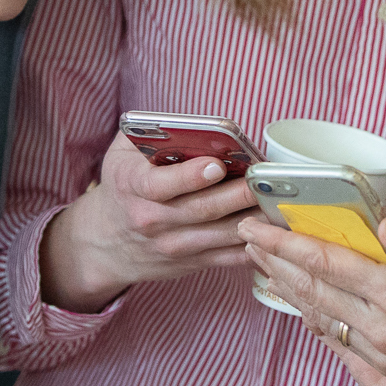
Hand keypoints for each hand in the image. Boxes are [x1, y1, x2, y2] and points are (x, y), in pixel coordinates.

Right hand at [37, 135, 259, 312]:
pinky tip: (274, 229)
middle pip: (201, 209)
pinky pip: (228, 257)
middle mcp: (152, 220)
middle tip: (264, 179)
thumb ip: (149, 133)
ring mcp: (173, 245)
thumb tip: (190, 123)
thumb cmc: (123, 185)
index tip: (216, 165)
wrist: (107, 241)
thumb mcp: (122, 153)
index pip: (160, 185)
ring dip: (253, 219)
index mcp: (133, 187)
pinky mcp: (192, 262)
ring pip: (220, 235)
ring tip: (278, 200)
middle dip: (237, 194)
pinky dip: (254, 244)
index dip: (189, 176)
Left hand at [238, 216, 385, 385]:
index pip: (327, 262)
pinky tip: (307, 304)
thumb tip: (383, 222)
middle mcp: (381, 328)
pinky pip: (340, 335)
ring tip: (265, 265)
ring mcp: (383, 352)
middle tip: (247, 237)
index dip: (286, 242)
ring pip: (322, 314)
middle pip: (314, 289)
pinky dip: (316, 314)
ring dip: (290, 288)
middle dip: (276, 262)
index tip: (257, 226)